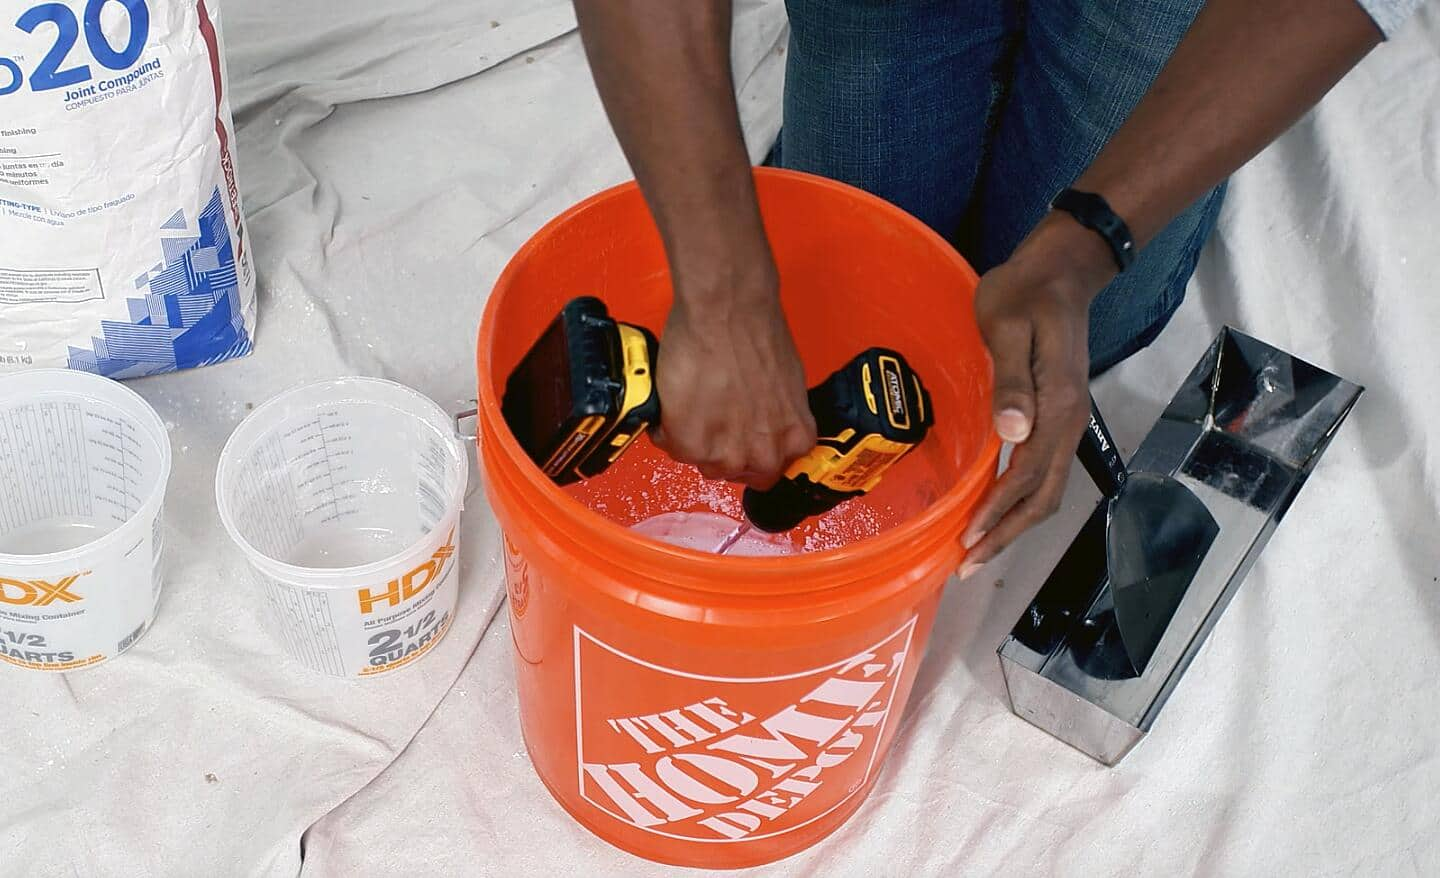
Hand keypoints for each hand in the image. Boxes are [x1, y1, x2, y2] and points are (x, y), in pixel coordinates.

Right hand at [652, 264, 816, 488]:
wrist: (728, 311)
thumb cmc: (756, 332)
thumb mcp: (785, 383)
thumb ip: (775, 414)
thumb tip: (757, 416)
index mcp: (795, 438)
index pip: (769, 469)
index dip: (748, 450)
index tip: (736, 439)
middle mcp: (764, 454)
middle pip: (735, 471)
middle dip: (720, 448)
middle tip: (709, 420)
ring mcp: (726, 454)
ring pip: (702, 462)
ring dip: (693, 440)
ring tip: (689, 407)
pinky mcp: (690, 444)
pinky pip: (671, 448)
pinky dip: (666, 428)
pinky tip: (673, 402)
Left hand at [958, 214, 1115, 577]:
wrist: (1062, 269)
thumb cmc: (1026, 291)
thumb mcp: (1007, 327)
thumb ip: (1010, 380)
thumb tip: (1013, 432)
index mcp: (1058, 405)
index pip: (1030, 476)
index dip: (1000, 513)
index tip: (969, 540)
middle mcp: (1069, 421)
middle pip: (1045, 496)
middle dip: (1007, 534)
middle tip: (967, 563)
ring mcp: (1066, 420)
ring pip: (1047, 489)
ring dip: (1014, 523)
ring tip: (978, 548)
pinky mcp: (1057, 414)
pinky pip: (1042, 470)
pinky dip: (1019, 498)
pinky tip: (993, 508)